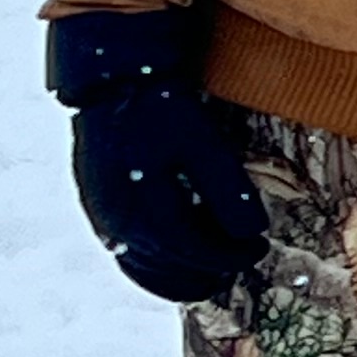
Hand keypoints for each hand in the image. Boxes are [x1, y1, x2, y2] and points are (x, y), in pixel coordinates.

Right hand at [47, 8, 266, 304]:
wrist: (111, 81)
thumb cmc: (161, 107)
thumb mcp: (205, 142)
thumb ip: (229, 190)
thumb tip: (252, 232)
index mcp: (147, 207)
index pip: (195, 251)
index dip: (231, 255)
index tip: (259, 247)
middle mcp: (119, 221)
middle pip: (170, 267)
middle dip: (210, 271)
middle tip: (240, 261)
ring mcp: (103, 217)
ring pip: (146, 267)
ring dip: (183, 275)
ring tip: (216, 267)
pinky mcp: (97, 210)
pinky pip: (127, 254)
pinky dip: (156, 265)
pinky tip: (179, 256)